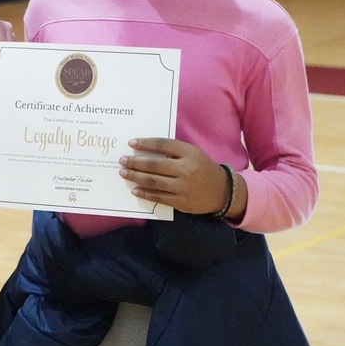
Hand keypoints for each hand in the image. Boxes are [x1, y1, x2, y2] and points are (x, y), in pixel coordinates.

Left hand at [118, 137, 244, 218]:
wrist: (222, 191)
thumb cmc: (202, 168)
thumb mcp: (192, 153)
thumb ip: (173, 151)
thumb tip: (146, 149)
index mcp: (189, 153)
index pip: (163, 145)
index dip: (146, 143)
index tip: (131, 143)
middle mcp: (186, 170)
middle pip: (155, 165)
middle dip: (135, 162)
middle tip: (122, 160)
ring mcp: (183, 187)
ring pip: (154, 182)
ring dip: (136, 177)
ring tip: (123, 173)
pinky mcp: (181, 202)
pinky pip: (159, 197)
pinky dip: (145, 193)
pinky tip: (134, 189)